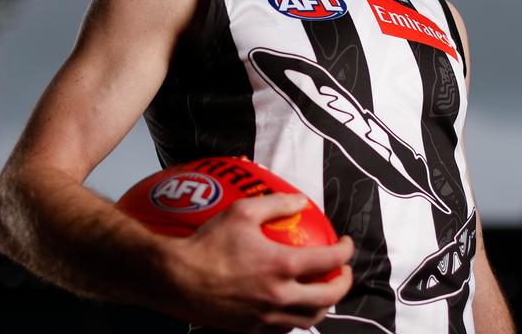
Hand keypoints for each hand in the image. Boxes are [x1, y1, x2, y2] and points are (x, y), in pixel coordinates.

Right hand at [161, 193, 354, 333]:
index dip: (346, 250)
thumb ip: (277, 203)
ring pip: (311, 319)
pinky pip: (286, 328)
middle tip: (342, 270)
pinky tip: (292, 304)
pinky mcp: (253, 330)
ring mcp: (267, 317)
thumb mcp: (242, 211)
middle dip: (344, 282)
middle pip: (329, 297)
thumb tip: (301, 200)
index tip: (346, 243)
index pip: (330, 261)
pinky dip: (298, 316)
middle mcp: (280, 296)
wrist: (176, 278)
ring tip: (322, 290)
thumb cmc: (207, 243)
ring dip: (324, 304)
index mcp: (282, 266)